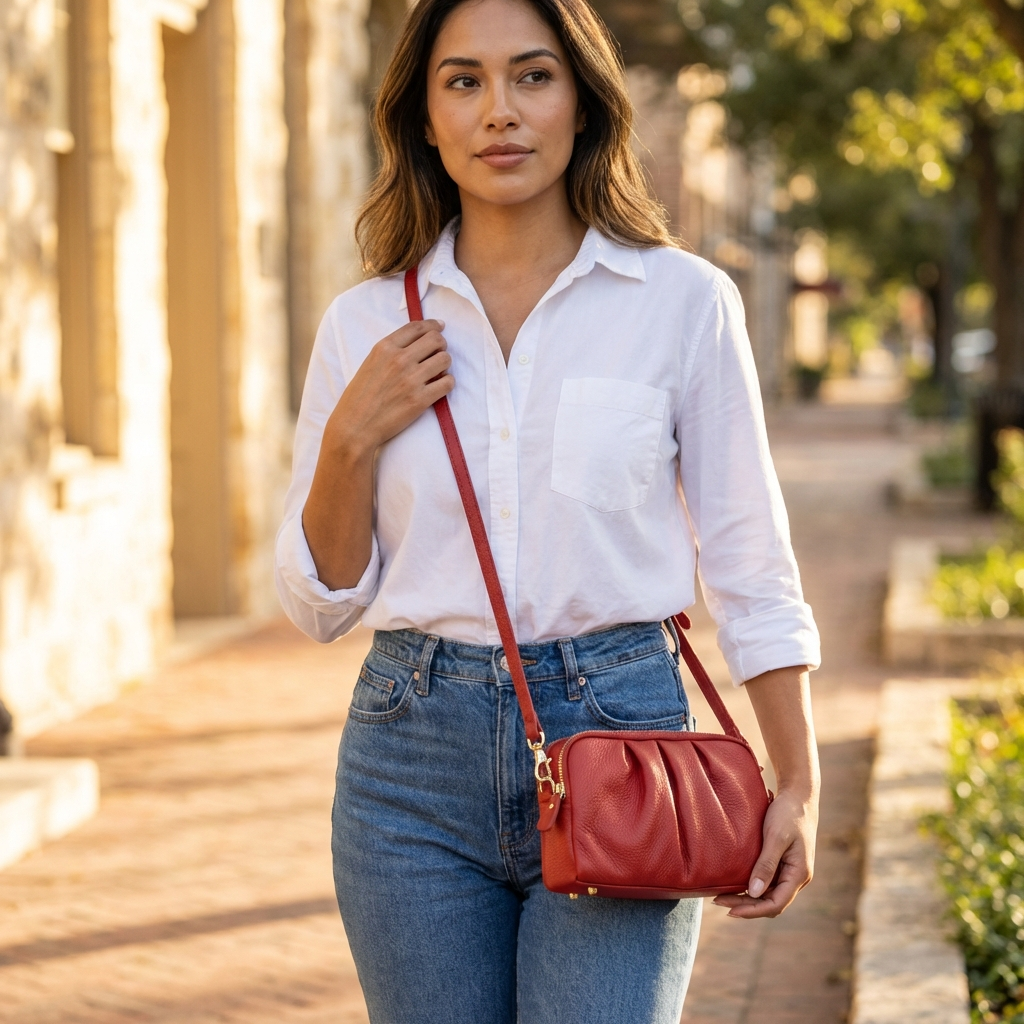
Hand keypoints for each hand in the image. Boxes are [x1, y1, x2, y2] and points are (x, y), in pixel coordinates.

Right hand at [325, 319, 453, 457]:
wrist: (354, 427)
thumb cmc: (359, 397)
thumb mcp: (370, 364)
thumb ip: (391, 351)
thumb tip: (417, 341)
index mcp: (384, 348)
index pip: (417, 327)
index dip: (433, 325)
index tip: (440, 327)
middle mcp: (399, 360)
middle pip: (435, 339)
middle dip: (441, 344)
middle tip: (439, 352)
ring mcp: (411, 380)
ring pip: (445, 359)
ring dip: (445, 364)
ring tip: (437, 372)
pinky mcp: (420, 400)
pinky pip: (447, 383)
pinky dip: (447, 383)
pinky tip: (439, 386)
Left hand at [712, 787, 816, 917]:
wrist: (800, 795)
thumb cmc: (788, 813)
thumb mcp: (775, 837)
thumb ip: (766, 865)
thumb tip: (754, 893)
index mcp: (799, 874)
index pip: (776, 904)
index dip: (752, 910)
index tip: (730, 910)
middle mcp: (797, 877)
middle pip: (770, 902)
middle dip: (746, 906)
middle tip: (718, 901)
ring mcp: (791, 871)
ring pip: (769, 894)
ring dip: (748, 898)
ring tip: (723, 896)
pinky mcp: (785, 863)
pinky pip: (768, 882)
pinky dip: (753, 886)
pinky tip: (736, 883)